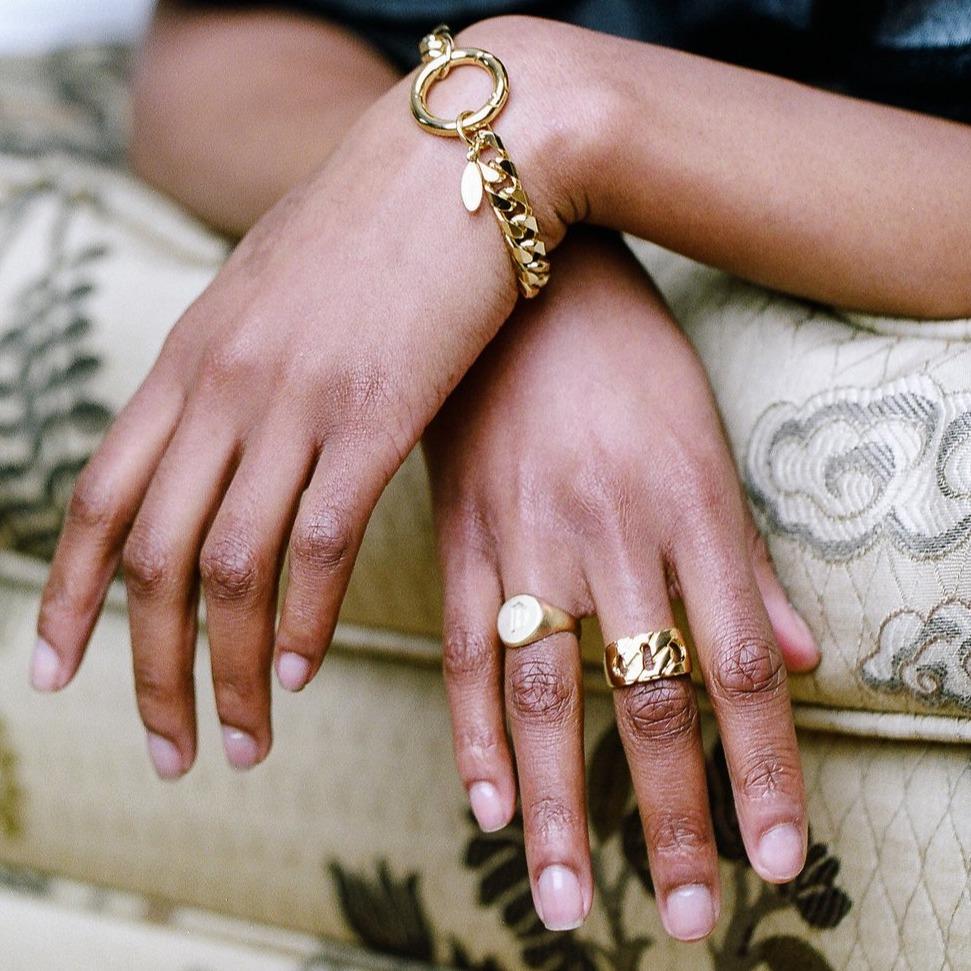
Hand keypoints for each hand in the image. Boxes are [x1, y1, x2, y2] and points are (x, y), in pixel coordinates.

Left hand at [31, 54, 569, 775]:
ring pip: (229, 566)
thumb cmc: (376, 229)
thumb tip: (230, 436)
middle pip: (155, 558)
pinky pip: (318, 539)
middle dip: (147, 670)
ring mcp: (294, 399)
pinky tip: (302, 669)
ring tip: (239, 740)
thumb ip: (239, 369)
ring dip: (225, 669)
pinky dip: (301, 618)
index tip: (60, 673)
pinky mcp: (374, 413)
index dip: (71, 596)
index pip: (101, 497)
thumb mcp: (276, 295)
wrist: (460, 158)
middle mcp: (223, 385)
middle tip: (165, 747)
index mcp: (192, 358)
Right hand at [423, 229, 818, 940]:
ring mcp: (530, 535)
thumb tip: (801, 658)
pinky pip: (467, 645)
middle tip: (688, 921)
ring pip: (551, 695)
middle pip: (652, 703)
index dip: (767, 774)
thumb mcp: (701, 438)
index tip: (780, 860)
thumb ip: (743, 560)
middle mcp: (615, 535)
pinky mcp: (461, 528)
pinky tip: (485, 802)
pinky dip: (474, 732)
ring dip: (561, 807)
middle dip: (672, 822)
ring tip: (567, 902)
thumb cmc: (622, 352)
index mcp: (690, 508)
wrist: (518, 267)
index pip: (742, 671)